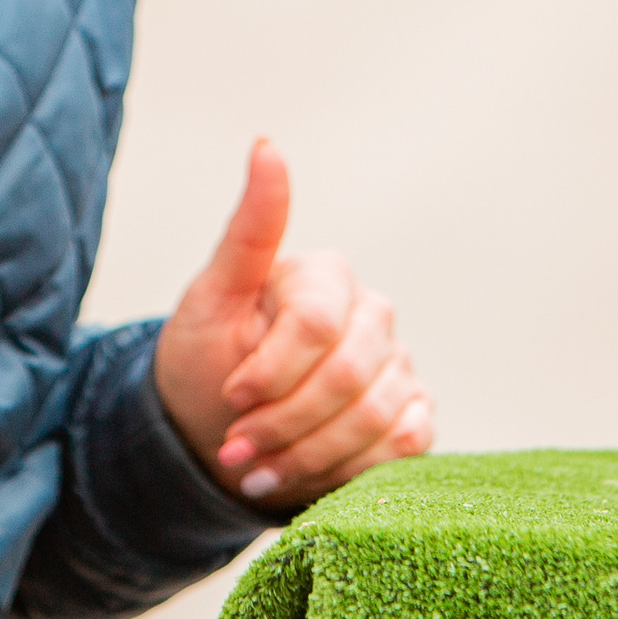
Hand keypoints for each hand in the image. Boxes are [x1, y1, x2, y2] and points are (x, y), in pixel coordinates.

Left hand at [155, 140, 433, 509]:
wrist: (213, 432)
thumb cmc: (206, 360)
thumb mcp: (210, 298)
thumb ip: (250, 229)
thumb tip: (266, 143)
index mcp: (328, 277)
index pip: (318, 324)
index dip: (272, 371)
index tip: (230, 397)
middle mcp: (373, 315)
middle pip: (350, 375)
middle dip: (286, 423)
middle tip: (236, 448)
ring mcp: (398, 365)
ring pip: (377, 415)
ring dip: (309, 455)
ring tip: (259, 469)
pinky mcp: (411, 413)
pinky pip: (407, 443)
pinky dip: (353, 467)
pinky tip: (310, 475)